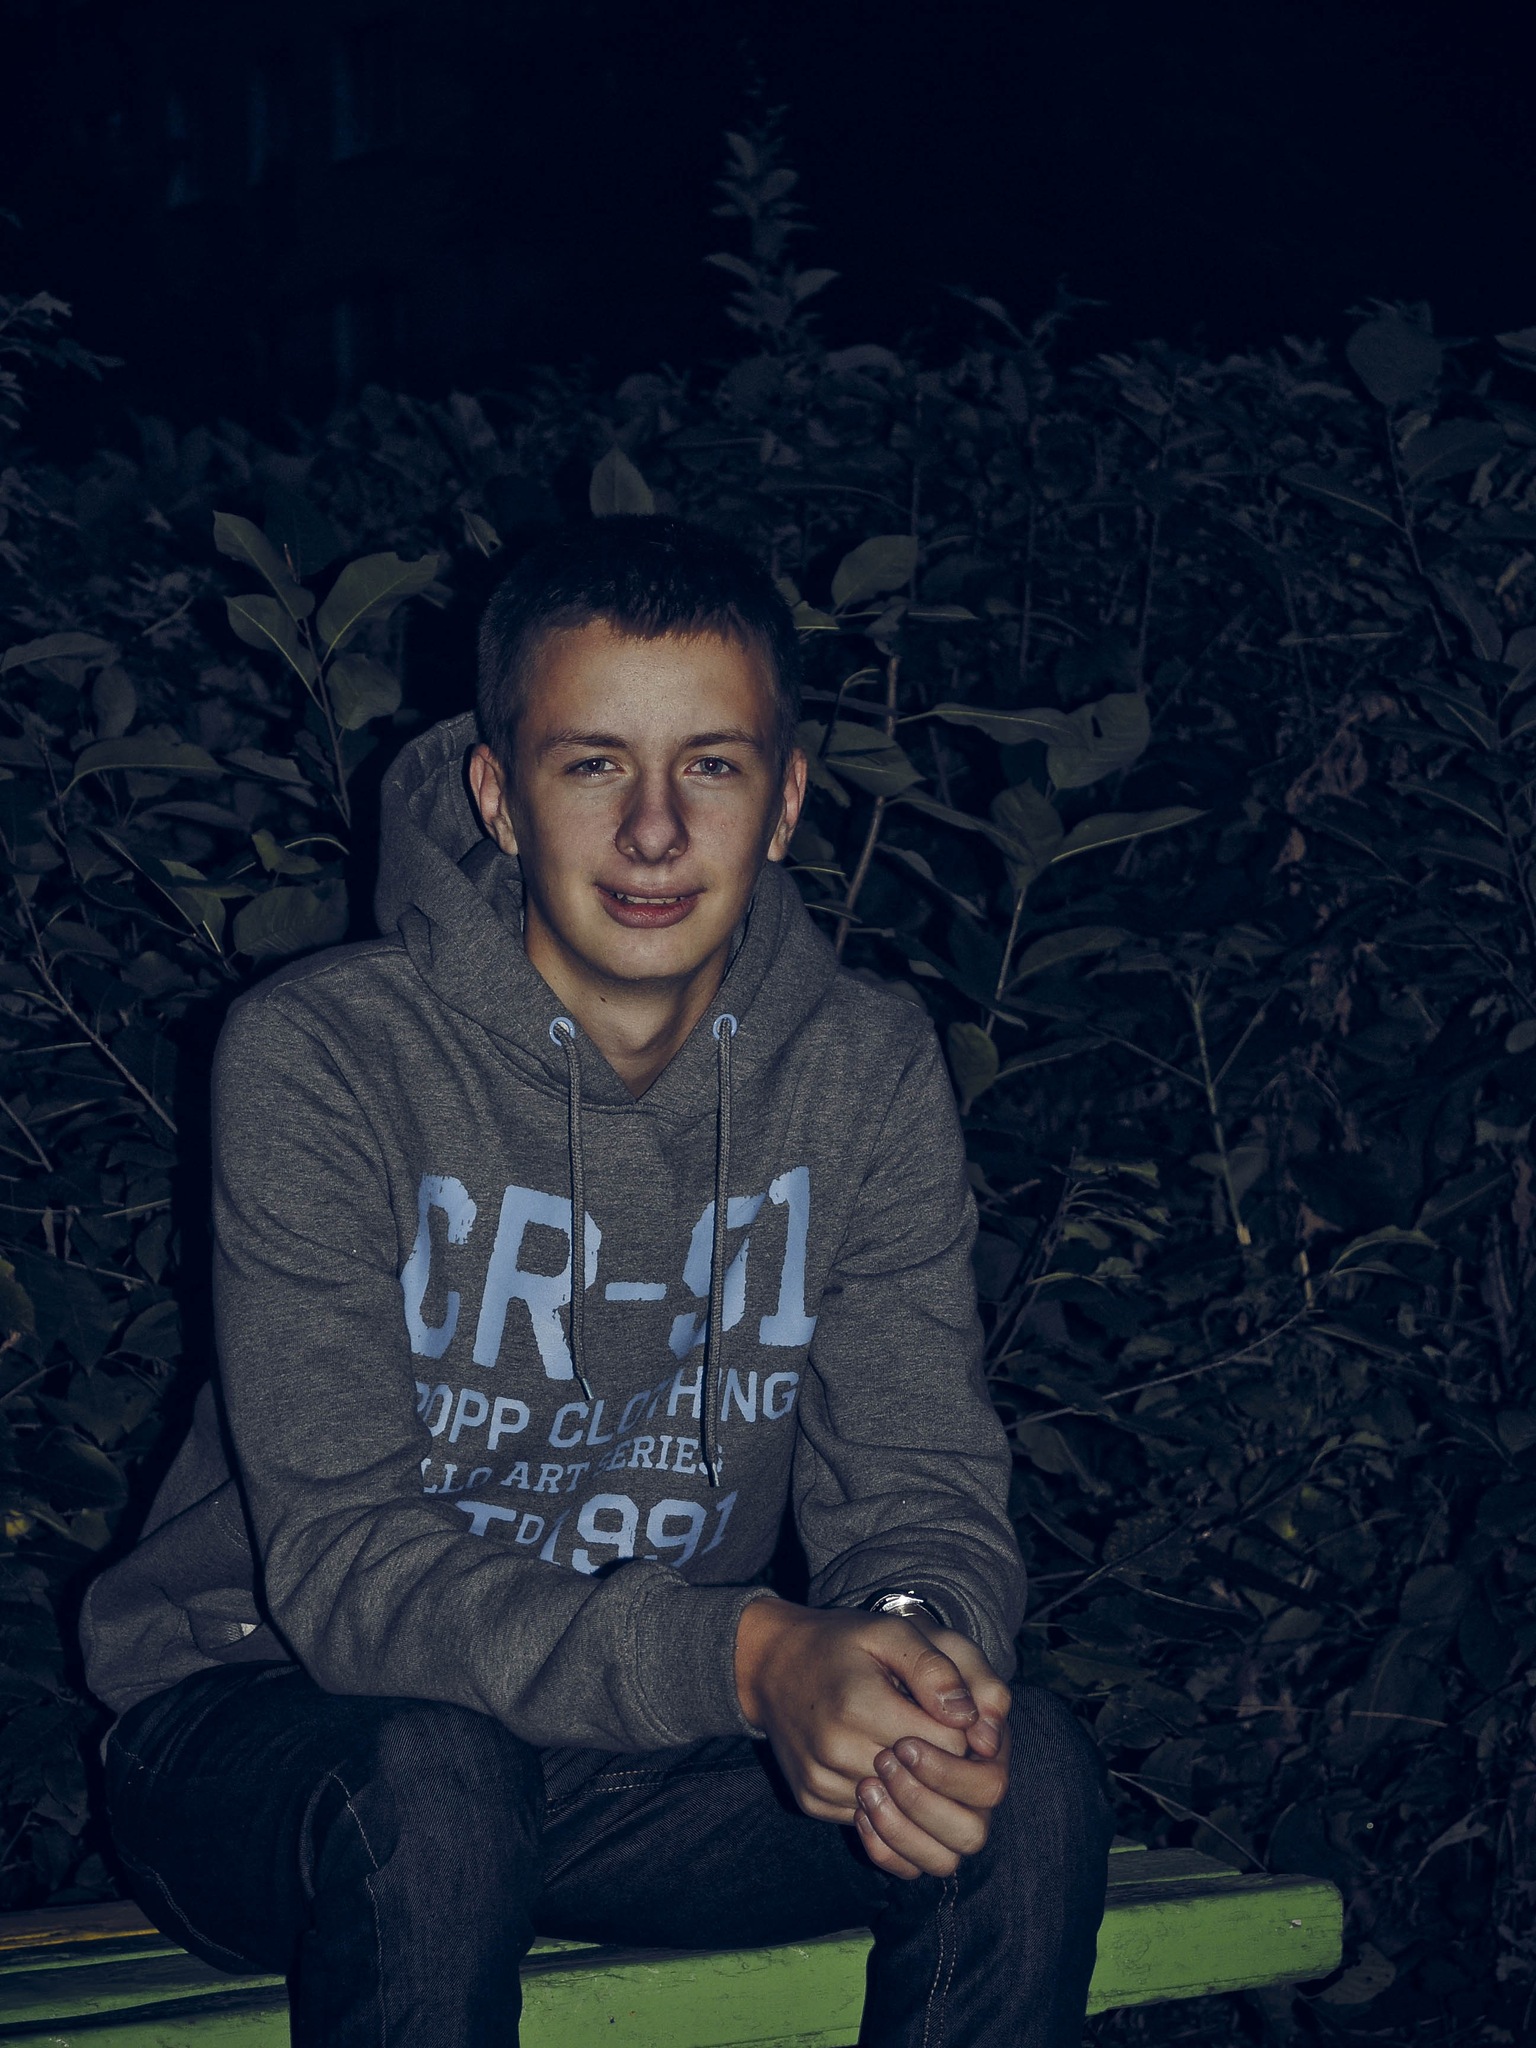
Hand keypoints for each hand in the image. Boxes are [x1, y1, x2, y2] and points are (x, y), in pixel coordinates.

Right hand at [733, 1601, 1008, 1877]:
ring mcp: (821, 1782)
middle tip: (931, 1732)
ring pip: (902, 1811)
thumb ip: (935, 1669)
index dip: (962, 1730)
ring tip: (902, 1744)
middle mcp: (835, 1751)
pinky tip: (879, 1764)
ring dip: (915, 1785)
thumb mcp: (890, 1631)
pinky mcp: (812, 1801)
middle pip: (927, 1786)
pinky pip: (872, 1823)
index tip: (948, 1710)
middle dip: (944, 1765)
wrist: (772, 1665)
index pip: (949, 1745)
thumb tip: (970, 1720)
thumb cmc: (840, 1644)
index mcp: (860, 1704)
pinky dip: (887, 1801)